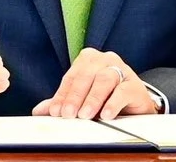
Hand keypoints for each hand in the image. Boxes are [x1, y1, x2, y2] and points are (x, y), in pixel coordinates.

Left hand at [34, 50, 158, 118]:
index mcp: (87, 59)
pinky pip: (123, 91)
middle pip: (85, 76)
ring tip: (85, 115)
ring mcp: (122, 69)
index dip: (61, 95)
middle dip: (74, 97)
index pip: (70, 77)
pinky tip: (106, 114)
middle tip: (68, 114)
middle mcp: (104, 59)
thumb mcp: (83, 98)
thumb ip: (63, 102)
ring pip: (104, 80)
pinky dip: (113, 103)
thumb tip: (39, 111)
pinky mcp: (135, 85)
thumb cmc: (107, 97)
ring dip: (92, 99)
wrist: (136, 104)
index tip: (55, 111)